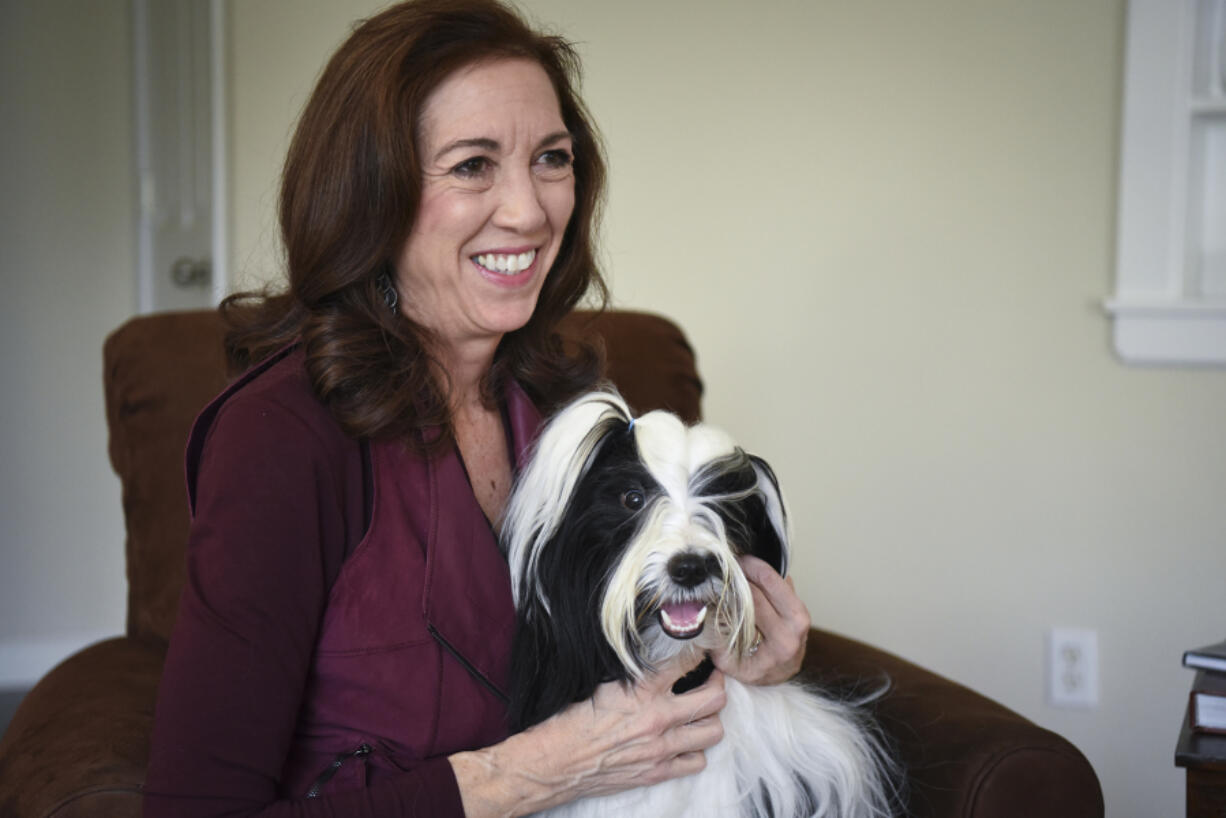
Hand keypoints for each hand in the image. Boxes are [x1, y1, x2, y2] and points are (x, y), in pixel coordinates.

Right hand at [450, 656, 725, 816]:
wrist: (557, 762)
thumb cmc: (572, 720)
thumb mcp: (603, 682)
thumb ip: (635, 673)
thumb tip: (655, 658)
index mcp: (643, 689)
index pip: (688, 662)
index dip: (700, 652)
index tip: (703, 649)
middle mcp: (659, 718)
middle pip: (714, 699)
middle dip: (719, 684)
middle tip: (714, 677)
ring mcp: (662, 748)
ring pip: (713, 731)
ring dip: (710, 719)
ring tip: (702, 710)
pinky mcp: (658, 771)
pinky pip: (697, 761)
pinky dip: (696, 750)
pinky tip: (686, 741)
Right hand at [712, 555, 809, 685]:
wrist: (779, 675)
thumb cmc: (752, 668)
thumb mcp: (728, 662)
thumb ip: (716, 638)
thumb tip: (703, 609)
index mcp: (779, 644)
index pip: (755, 603)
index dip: (736, 585)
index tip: (720, 576)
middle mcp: (796, 628)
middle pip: (770, 584)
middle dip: (747, 569)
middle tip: (729, 564)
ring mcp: (803, 616)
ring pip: (780, 580)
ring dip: (759, 569)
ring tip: (739, 565)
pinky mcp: (801, 607)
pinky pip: (784, 583)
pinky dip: (767, 576)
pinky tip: (751, 576)